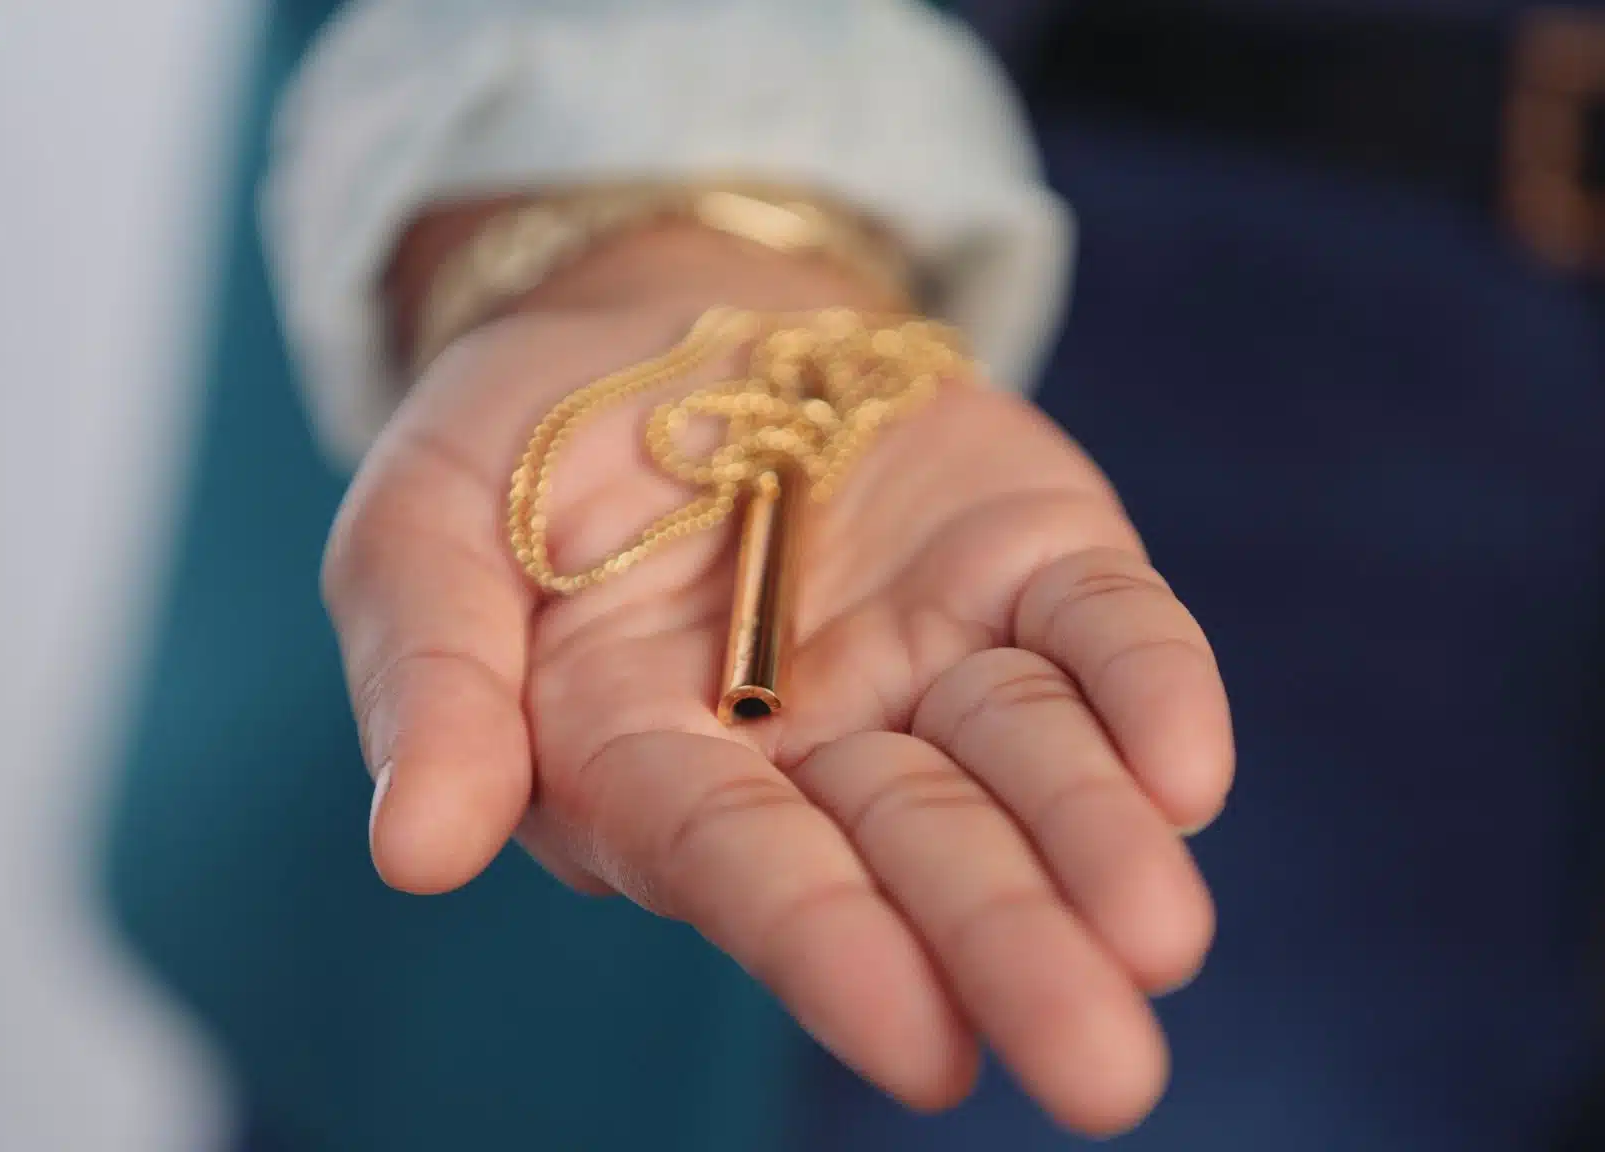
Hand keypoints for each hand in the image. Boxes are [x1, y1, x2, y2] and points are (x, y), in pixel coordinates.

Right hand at [327, 222, 1233, 1133]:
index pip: (744, 865)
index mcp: (647, 765)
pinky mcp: (1028, 562)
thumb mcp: (420, 531)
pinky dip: (1151, 689)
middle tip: (1103, 1073)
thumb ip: (431, 680)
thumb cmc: (516, 449)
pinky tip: (1190, 772)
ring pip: (1028, 760)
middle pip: (917, 847)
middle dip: (1005, 946)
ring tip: (1161, 945)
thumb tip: (414, 852)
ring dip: (1098, 845)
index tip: (924, 1046)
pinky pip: (1102, 629)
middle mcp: (810, 740)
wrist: (658, 315)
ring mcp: (932, 652)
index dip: (829, 947)